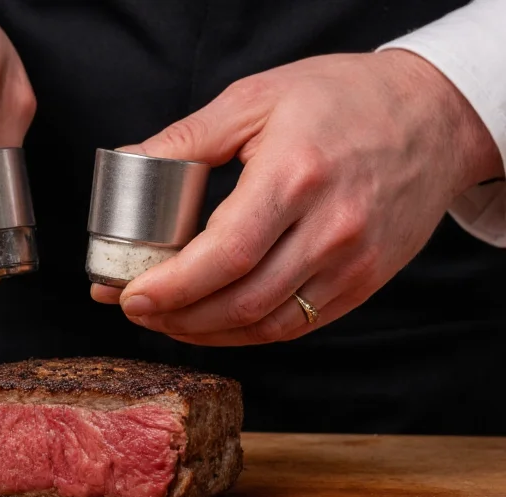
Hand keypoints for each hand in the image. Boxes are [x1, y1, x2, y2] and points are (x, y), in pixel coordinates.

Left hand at [92, 50, 502, 345]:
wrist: (432, 116)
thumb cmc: (343, 99)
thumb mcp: (256, 99)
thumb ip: (188, 139)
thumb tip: (127, 166)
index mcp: (295, 176)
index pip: (224, 254)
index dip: (171, 286)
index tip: (130, 295)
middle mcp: (330, 228)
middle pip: (241, 300)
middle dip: (177, 316)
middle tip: (137, 309)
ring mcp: (353, 262)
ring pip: (267, 325)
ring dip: (207, 333)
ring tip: (167, 319)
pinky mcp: (364, 281)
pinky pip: (297, 325)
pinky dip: (248, 333)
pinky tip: (215, 321)